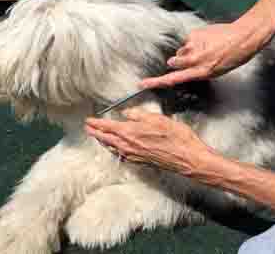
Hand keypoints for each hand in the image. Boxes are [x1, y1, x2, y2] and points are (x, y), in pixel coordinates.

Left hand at [85, 109, 213, 174]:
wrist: (187, 158)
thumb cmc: (175, 137)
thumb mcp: (157, 118)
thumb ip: (138, 115)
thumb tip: (126, 114)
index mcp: (130, 132)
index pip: (107, 126)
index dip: (96, 123)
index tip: (88, 121)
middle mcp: (128, 146)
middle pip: (105, 139)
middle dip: (94, 132)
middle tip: (88, 128)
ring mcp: (133, 155)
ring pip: (111, 148)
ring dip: (102, 141)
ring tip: (98, 136)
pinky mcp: (139, 161)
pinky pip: (121, 154)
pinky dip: (114, 149)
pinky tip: (115, 148)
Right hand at [141, 21, 269, 88]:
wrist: (244, 36)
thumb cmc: (233, 56)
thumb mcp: (216, 71)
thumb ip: (196, 71)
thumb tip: (180, 65)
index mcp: (202, 72)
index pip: (173, 78)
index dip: (156, 82)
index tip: (143, 83)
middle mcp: (195, 59)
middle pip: (173, 62)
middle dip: (178, 61)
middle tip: (195, 58)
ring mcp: (194, 45)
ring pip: (181, 51)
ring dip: (189, 50)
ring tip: (206, 48)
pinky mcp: (195, 34)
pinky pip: (188, 40)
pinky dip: (194, 41)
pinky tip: (207, 41)